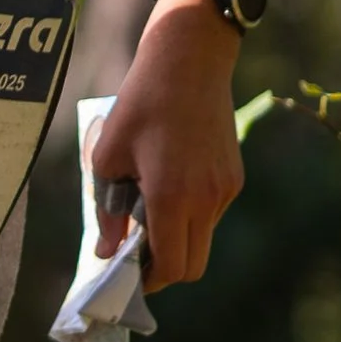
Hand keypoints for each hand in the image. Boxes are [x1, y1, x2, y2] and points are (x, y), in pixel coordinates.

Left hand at [88, 0, 243, 288]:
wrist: (189, 60)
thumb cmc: (140, 104)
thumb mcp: (108, 156)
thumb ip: (107, 211)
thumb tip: (107, 252)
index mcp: (172, 197)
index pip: (170, 267)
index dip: (148, 281)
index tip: (127, 277)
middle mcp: (207, 200)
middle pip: (192, 265)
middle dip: (163, 269)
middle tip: (134, 254)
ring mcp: (226, 189)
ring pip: (202, 240)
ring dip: (176, 238)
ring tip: (145, 208)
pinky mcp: (234, 177)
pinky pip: (211, 214)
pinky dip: (189, 216)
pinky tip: (167, 184)